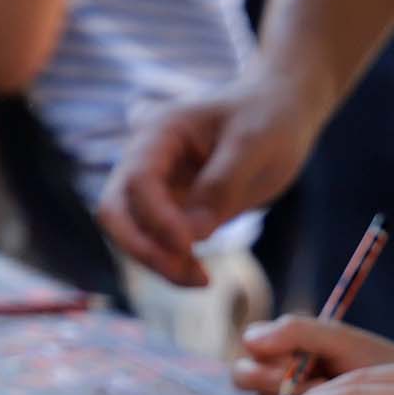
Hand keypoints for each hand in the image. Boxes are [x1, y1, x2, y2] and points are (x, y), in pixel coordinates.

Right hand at [97, 75, 325, 286]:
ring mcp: (156, 187)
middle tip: (187, 272)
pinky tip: (201, 277)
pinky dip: (171, 264)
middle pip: (114, 211)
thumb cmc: (268, 118)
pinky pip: (156, 244)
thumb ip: (221, 186)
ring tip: (203, 280)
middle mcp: (147, 159)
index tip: (191, 246)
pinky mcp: (172, 210)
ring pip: (130, 234)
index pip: (138, 180)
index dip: (157, 218)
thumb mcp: (254, 144)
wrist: (279, 114)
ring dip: (157, 262)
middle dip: (142, 248)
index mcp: (160, 132)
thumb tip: (192, 237)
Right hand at [232, 315, 393, 394]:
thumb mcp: (341, 341)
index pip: (251, 344)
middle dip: (274, 380)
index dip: (264, 351)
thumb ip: (298, 331)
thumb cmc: (375, 362)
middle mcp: (278, 376)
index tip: (292, 357)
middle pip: (245, 377)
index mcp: (283, 345)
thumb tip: (252, 340)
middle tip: (312, 382)